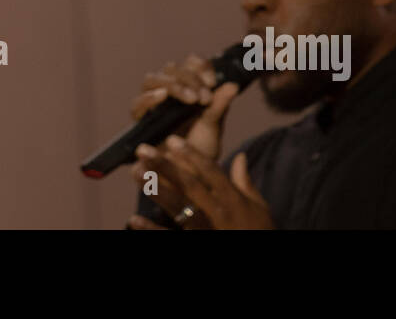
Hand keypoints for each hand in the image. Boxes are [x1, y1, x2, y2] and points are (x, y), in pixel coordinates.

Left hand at [127, 141, 274, 230]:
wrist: (261, 256)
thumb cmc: (260, 232)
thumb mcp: (258, 208)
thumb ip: (245, 182)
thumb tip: (239, 156)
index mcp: (233, 200)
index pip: (211, 171)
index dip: (191, 154)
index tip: (171, 139)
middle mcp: (219, 213)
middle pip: (189, 185)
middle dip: (165, 166)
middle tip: (143, 149)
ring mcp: (207, 230)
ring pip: (179, 208)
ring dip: (156, 190)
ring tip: (137, 173)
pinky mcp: (197, 244)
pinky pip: (171, 237)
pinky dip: (153, 230)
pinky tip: (134, 220)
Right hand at [129, 55, 232, 159]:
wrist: (185, 176)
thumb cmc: (200, 149)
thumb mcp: (213, 127)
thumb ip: (219, 106)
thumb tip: (233, 85)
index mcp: (188, 86)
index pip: (190, 62)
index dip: (200, 66)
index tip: (212, 81)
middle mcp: (168, 90)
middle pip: (172, 69)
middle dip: (189, 79)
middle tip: (204, 97)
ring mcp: (152, 103)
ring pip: (153, 79)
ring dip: (172, 85)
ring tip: (189, 98)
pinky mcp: (140, 118)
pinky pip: (138, 103)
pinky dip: (149, 97)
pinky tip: (161, 97)